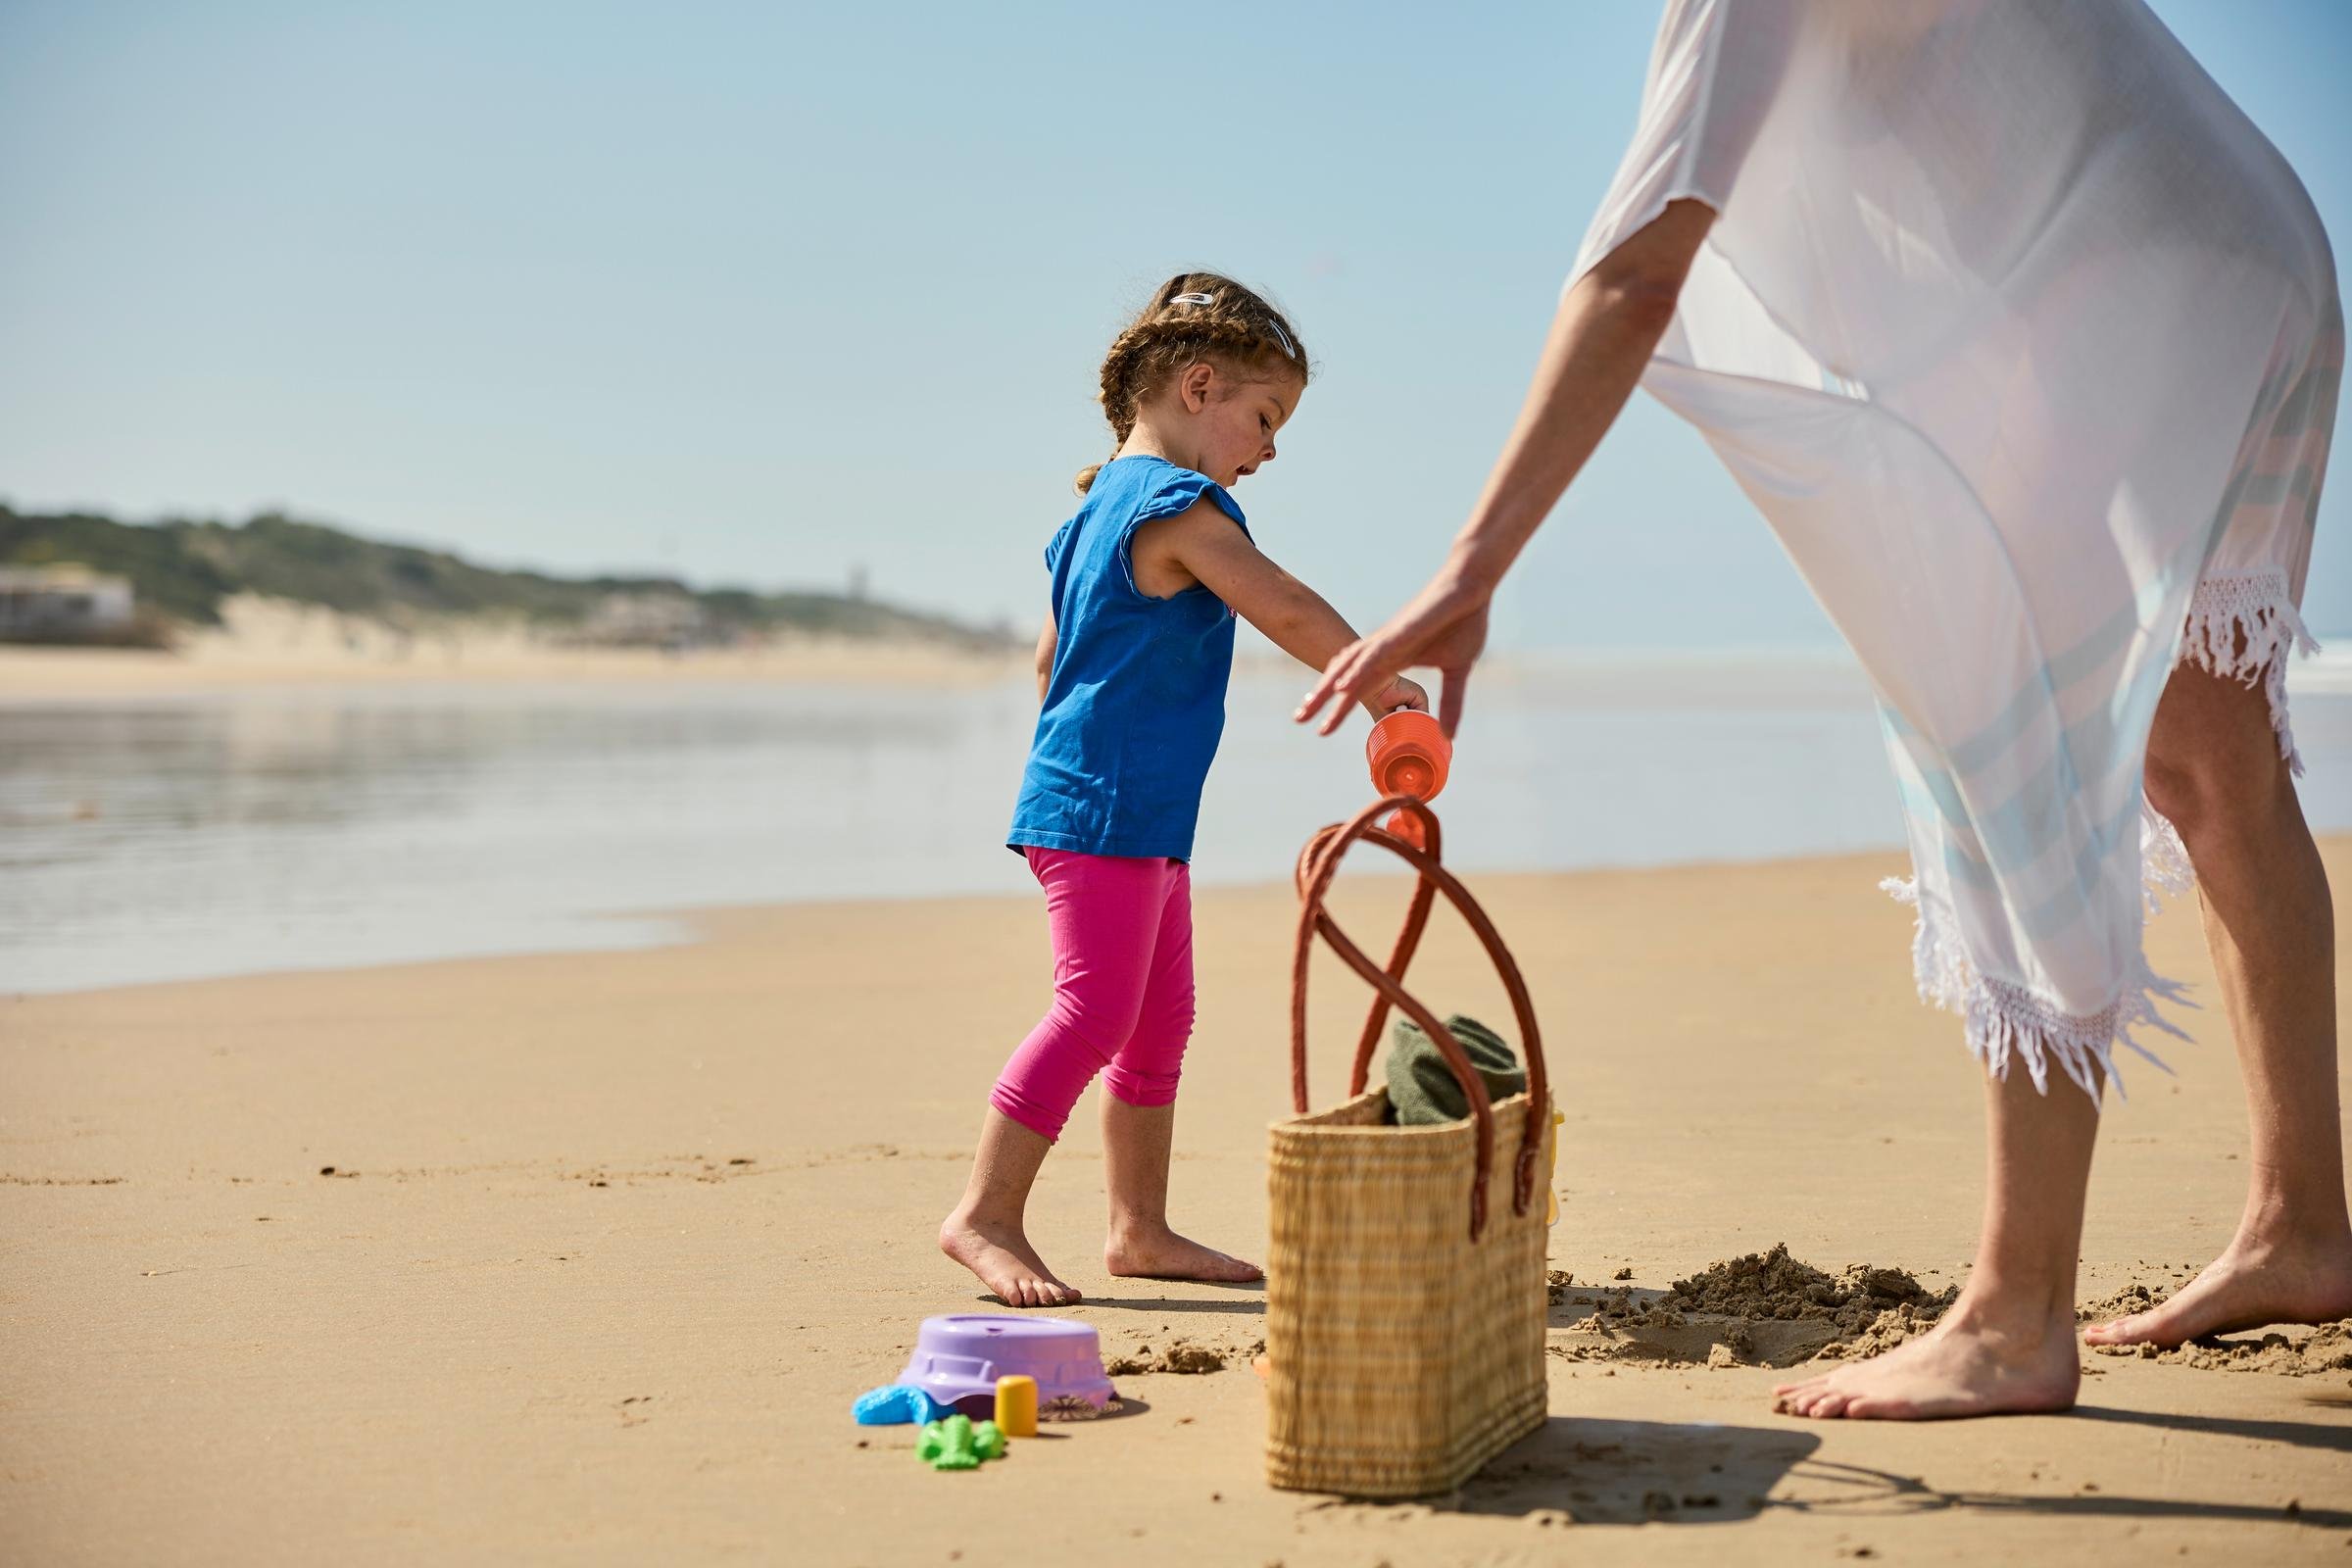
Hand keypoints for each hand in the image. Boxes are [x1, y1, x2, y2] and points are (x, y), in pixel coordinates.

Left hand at [1296, 567, 1493, 737]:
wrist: (1471, 585)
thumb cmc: (1464, 621)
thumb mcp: (1456, 670)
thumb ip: (1452, 702)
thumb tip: (1449, 736)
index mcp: (1394, 659)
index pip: (1360, 688)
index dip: (1339, 707)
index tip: (1321, 728)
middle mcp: (1384, 650)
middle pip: (1345, 677)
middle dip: (1321, 699)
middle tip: (1298, 719)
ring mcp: (1391, 640)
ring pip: (1352, 667)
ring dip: (1329, 688)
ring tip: (1309, 707)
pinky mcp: (1403, 633)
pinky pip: (1375, 655)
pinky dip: (1357, 672)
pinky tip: (1341, 688)